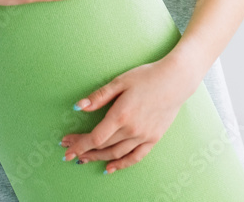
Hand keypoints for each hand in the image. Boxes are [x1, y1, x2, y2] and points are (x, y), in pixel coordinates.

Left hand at [60, 54, 201, 173]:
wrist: (176, 79)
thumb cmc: (148, 76)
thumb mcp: (120, 81)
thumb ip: (99, 96)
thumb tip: (79, 107)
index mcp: (121, 115)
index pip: (95, 138)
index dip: (79, 145)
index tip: (66, 150)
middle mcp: (132, 129)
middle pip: (103, 147)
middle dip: (84, 150)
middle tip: (70, 150)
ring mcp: (144, 136)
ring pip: (116, 154)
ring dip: (98, 158)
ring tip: (85, 158)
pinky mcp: (154, 138)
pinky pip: (135, 156)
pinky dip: (122, 164)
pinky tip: (110, 167)